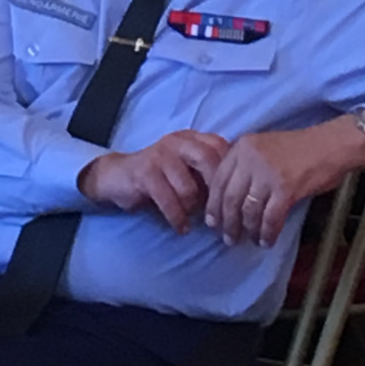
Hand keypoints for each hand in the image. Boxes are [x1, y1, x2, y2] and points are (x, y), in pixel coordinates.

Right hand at [77, 130, 229, 233]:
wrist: (120, 177)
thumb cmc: (163, 178)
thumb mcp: (189, 171)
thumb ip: (211, 174)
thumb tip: (244, 196)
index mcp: (193, 138)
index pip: (222, 148)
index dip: (233, 174)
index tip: (238, 200)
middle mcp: (178, 141)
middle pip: (209, 161)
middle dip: (217, 193)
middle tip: (222, 216)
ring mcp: (160, 154)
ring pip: (189, 187)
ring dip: (192, 208)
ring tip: (192, 217)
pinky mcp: (145, 172)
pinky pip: (169, 200)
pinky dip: (178, 218)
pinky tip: (181, 227)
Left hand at [204, 117, 364, 249]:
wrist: (331, 145)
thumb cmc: (299, 149)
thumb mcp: (263, 148)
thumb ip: (245, 165)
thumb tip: (231, 196)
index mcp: (242, 147)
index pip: (218, 179)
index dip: (213, 204)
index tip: (212, 222)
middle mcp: (250, 158)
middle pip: (230, 197)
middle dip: (227, 222)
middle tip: (228, 239)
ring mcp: (267, 173)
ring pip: (249, 209)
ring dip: (248, 230)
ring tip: (250, 241)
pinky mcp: (286, 188)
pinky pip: (271, 217)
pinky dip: (267, 232)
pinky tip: (267, 240)